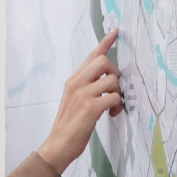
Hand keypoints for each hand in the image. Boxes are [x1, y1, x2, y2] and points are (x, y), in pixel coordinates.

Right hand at [35, 29, 122, 172]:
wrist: (58, 144)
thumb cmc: (68, 125)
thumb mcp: (74, 100)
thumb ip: (86, 87)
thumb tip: (106, 80)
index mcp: (73, 80)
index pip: (91, 56)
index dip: (105, 42)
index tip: (115, 32)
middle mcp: (77, 83)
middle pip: (104, 62)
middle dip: (115, 74)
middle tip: (113, 89)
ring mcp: (83, 94)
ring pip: (112, 80)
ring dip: (118, 93)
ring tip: (112, 106)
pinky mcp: (91, 107)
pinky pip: (114, 97)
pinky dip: (117, 106)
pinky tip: (111, 114)